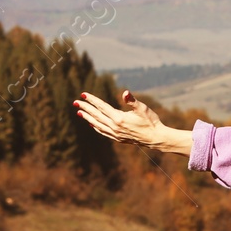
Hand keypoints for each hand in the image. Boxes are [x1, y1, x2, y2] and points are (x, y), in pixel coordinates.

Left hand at [74, 90, 191, 154]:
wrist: (155, 138)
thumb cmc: (151, 121)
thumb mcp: (143, 108)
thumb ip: (132, 101)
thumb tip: (125, 92)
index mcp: (119, 118)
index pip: (102, 107)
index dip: (92, 100)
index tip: (83, 94)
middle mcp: (115, 127)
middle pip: (97, 115)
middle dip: (86, 108)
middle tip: (75, 102)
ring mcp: (115, 134)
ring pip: (97, 124)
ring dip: (88, 118)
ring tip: (80, 112)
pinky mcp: (117, 138)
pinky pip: (103, 132)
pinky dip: (96, 127)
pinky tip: (92, 124)